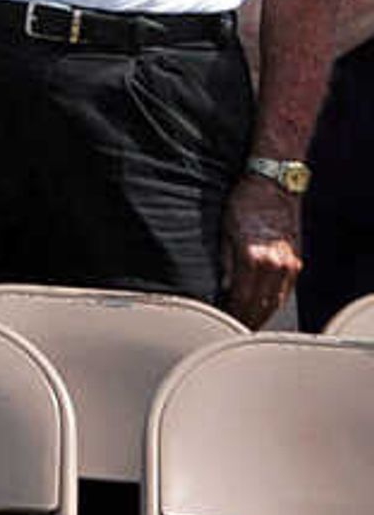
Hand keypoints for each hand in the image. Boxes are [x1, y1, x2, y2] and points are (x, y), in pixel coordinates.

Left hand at [223, 177, 302, 327]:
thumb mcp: (224, 231)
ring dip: (260, 315)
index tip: (219, 322)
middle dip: (245, 320)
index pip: (241, 298)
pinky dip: (273, 302)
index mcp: (254, 258)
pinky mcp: (296, 262)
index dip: (230, 313)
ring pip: (275, 302)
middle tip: (229, 329)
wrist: (273, 185)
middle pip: (260, 305)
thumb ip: (225, 263)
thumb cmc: (244, 202)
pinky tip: (262, 308)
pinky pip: (284, 291)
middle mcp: (276, 265)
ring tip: (243, 323)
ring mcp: (289, 265)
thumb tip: (221, 288)